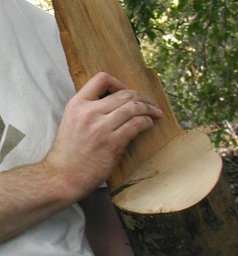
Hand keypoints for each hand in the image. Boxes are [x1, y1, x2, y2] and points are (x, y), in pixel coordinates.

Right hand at [44, 72, 161, 200]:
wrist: (62, 177)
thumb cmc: (68, 153)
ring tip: (156, 113)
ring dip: (149, 108)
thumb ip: (89, 110)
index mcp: (77, 104)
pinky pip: (136, 125)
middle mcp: (89, 112)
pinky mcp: (112, 143)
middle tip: (151, 103)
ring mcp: (101, 127)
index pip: (102, 79)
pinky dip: (146, 122)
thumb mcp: (71, 121)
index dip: (119, 83)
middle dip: (142, 97)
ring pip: (133, 107)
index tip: (127, 93)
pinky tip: (149, 124)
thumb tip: (115, 105)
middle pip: (124, 94)